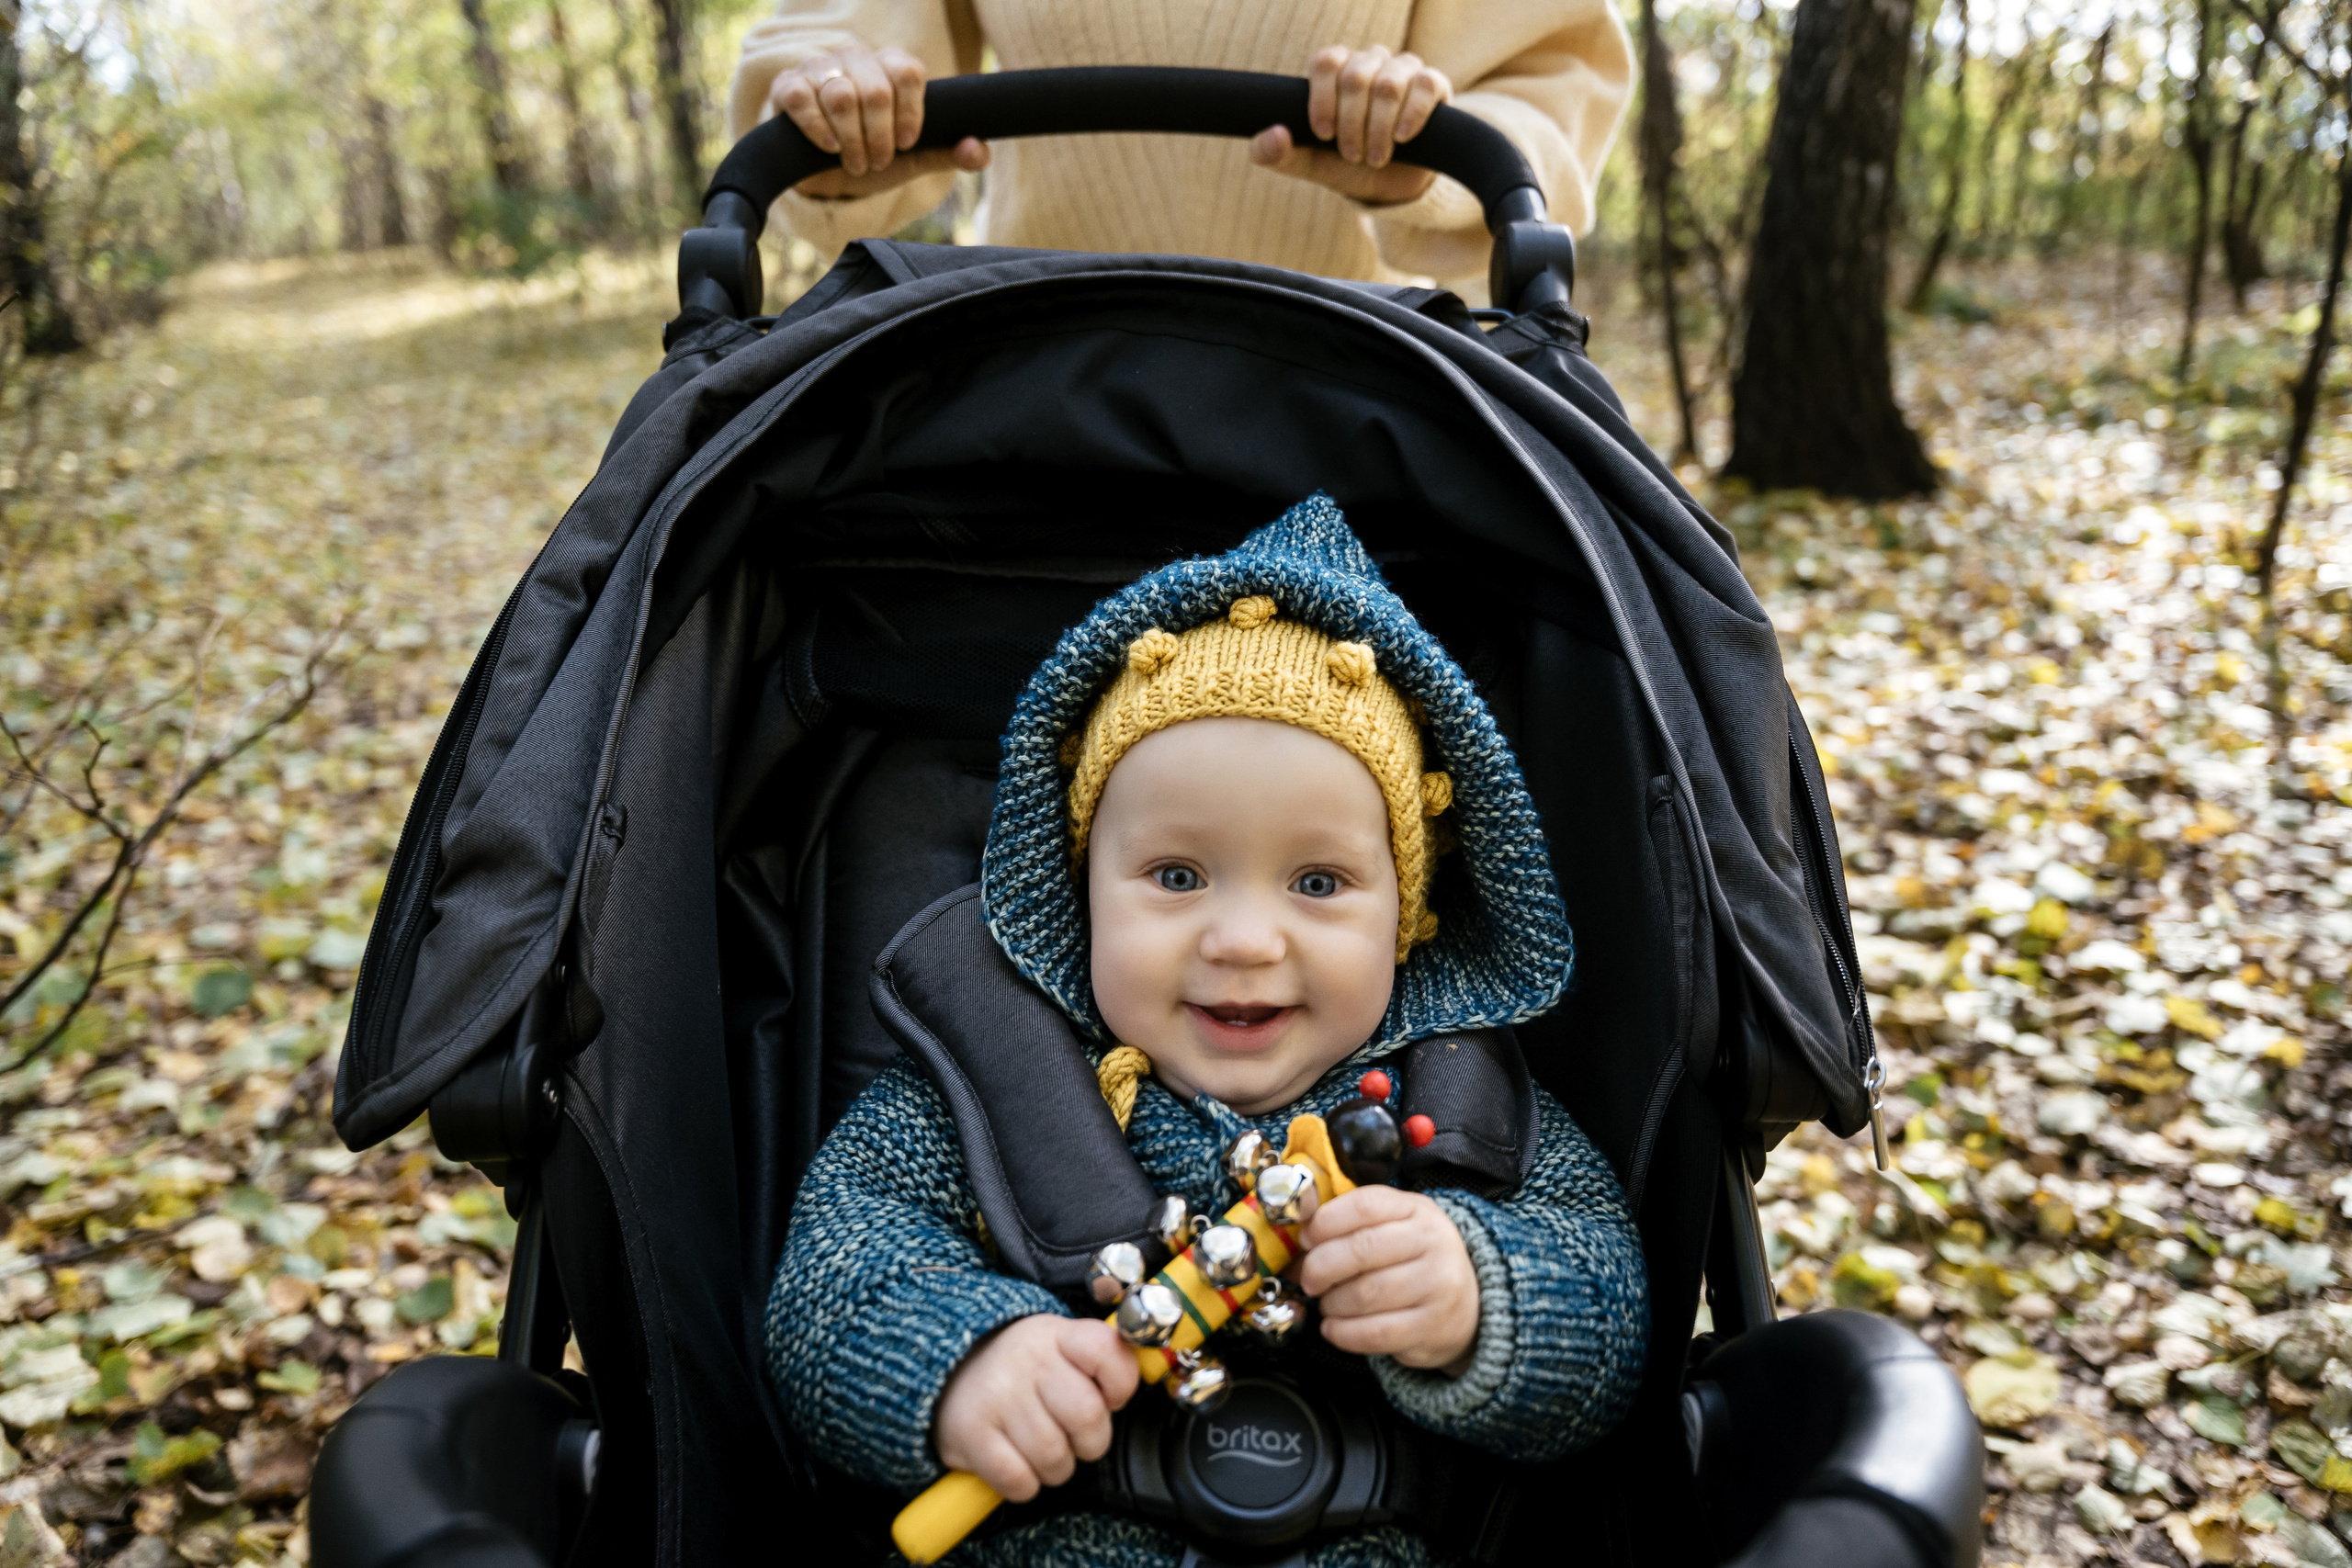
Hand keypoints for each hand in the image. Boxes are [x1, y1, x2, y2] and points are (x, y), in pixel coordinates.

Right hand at [762, 45, 989, 198]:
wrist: (824, 171)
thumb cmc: (873, 153)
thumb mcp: (914, 158)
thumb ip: (947, 153)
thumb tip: (977, 151)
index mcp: (891, 66)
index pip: (909, 72)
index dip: (911, 112)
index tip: (906, 143)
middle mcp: (856, 58)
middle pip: (875, 89)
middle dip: (879, 136)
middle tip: (878, 162)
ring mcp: (820, 68)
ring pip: (841, 96)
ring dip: (851, 140)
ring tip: (856, 163)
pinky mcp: (788, 84)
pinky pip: (802, 98)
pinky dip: (817, 128)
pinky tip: (828, 147)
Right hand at [934, 1315, 1138, 1501]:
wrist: (943, 1372)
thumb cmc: (1016, 1368)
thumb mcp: (1057, 1345)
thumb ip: (1099, 1361)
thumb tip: (1131, 1387)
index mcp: (1054, 1335)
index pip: (1108, 1352)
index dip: (1120, 1386)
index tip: (1109, 1397)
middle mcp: (1026, 1360)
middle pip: (1088, 1417)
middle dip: (1089, 1442)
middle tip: (1072, 1437)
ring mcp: (997, 1396)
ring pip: (1055, 1458)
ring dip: (1054, 1468)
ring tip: (1039, 1449)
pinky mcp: (971, 1434)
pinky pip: (1019, 1480)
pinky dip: (1023, 1484)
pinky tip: (1015, 1463)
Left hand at [1250, 46, 1449, 204]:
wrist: (1388, 185)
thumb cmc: (1343, 164)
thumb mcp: (1305, 163)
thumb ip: (1274, 153)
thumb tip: (1275, 134)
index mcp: (1336, 69)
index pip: (1326, 62)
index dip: (1322, 99)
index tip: (1323, 134)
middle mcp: (1369, 61)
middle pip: (1356, 77)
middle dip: (1352, 124)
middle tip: (1352, 154)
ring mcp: (1403, 69)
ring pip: (1389, 84)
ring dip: (1379, 128)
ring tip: (1375, 158)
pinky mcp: (1433, 83)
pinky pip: (1425, 85)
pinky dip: (1411, 115)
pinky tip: (1401, 139)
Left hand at [1296, 1185, 1478, 1372]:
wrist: (1470, 1303)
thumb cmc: (1415, 1261)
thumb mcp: (1394, 1227)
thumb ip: (1350, 1227)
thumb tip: (1298, 1243)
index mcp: (1416, 1209)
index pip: (1364, 1205)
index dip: (1325, 1222)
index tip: (1306, 1238)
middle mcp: (1433, 1243)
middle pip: (1362, 1250)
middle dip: (1320, 1267)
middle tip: (1309, 1279)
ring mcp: (1437, 1285)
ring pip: (1366, 1294)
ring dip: (1332, 1303)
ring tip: (1327, 1304)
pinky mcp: (1433, 1326)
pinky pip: (1376, 1333)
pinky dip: (1343, 1333)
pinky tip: (1334, 1328)